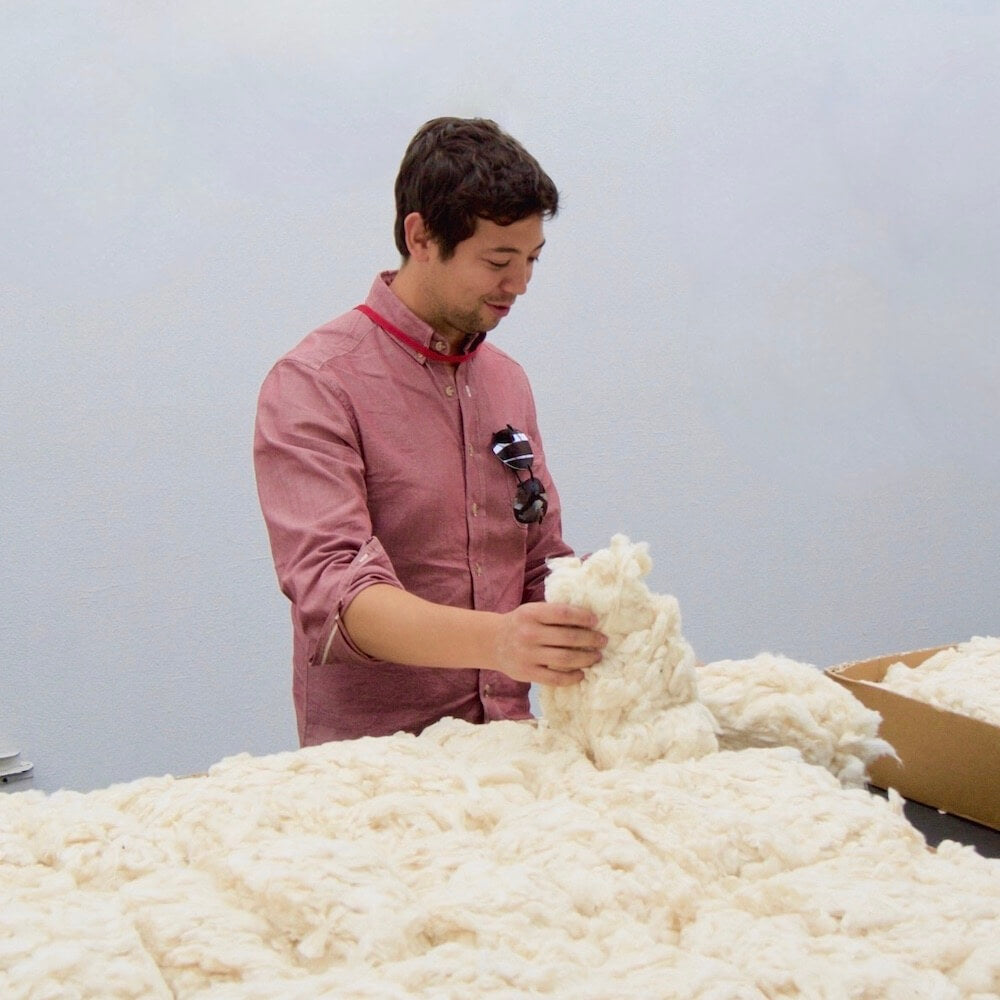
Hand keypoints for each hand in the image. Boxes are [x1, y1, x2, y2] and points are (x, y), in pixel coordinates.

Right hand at [491, 603, 605, 685]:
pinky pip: (555, 678)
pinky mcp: (527, 673)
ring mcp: (527, 655)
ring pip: (564, 659)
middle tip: (603, 640)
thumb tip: (588, 619)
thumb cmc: (520, 624)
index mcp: (531, 614)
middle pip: (567, 638)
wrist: (493, 642)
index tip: (595, 621)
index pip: (562, 614)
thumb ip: (553, 614)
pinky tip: (581, 673)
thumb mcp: (532, 611)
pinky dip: (572, 677)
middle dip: (590, 639)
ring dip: (585, 658)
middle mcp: (529, 634)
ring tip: (597, 656)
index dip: (582, 617)